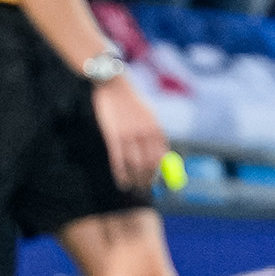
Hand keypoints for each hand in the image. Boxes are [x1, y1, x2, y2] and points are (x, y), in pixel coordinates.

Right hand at [92, 76, 168, 190]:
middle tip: (145, 189)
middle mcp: (144, 134)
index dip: (160, 173)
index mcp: (156, 129)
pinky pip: (118, 160)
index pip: (161, 157)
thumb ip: (155, 135)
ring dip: (135, 180)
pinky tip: (122, 183)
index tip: (158, 182)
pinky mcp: (112, 136)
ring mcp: (128, 135)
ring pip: (134, 165)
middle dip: (148, 180)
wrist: (114, 86)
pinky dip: (121, 174)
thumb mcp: (149, 116)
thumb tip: (162, 156)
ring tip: (134, 188)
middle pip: (149, 164)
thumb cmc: (132, 102)